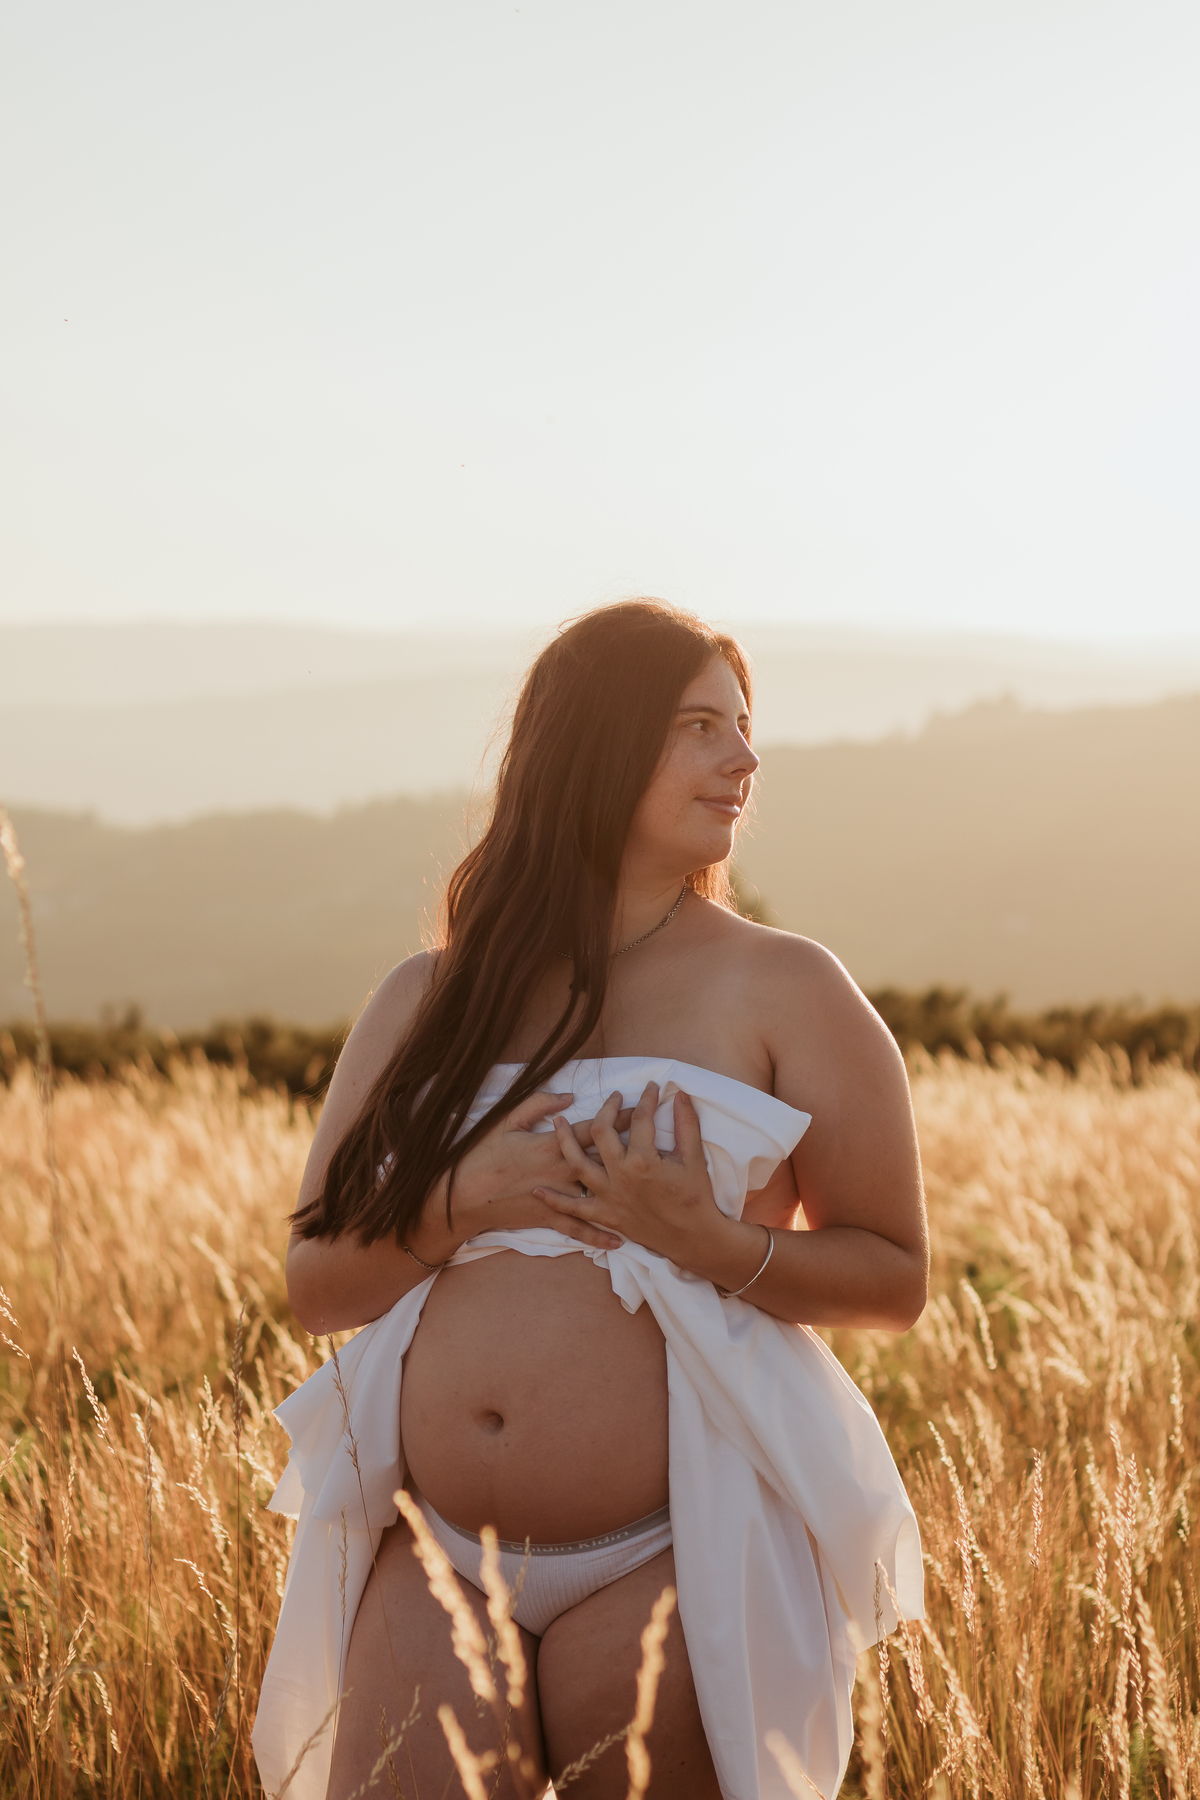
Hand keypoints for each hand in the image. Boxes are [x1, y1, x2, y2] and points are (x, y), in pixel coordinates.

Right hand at [409, 1088, 632, 1258]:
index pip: (594, 1128)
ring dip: (622, 1190)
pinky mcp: (548, 1219)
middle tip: (657, 1143)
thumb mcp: (505, 1121)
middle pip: (604, 1159)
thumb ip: (538, 1105)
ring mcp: (556, 1197)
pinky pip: (578, 1229)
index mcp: (551, 1145)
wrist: (460, 1196)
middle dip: (631, 1149)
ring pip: (597, 1194)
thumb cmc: (481, 1154)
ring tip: (649, 1187)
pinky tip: (619, 1240)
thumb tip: (568, 1098)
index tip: (639, 1105)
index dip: (618, 1116)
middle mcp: (560, 1172)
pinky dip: (598, 1237)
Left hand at [533, 1081, 729, 1264]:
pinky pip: (573, 1209)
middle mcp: (619, 1175)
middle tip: (614, 1097)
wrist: (692, 1237)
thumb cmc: (695, 1197)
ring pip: (577, 1163)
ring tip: (557, 1122)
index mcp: (642, 1159)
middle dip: (607, 1109)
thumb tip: (680, 1093)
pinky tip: (539, 1191)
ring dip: (564, 1141)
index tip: (651, 1087)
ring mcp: (608, 1196)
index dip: (646, 1099)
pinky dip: (555, 1200)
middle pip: (601, 1131)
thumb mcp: (694, 1157)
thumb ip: (687, 1123)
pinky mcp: (605, 1215)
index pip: (639, 1118)